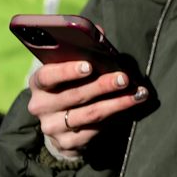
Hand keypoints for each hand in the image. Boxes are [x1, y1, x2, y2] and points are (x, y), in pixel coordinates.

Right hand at [28, 57, 149, 158]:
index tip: (89, 65)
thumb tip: (99, 32)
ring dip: (117, 103)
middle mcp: (41, 106)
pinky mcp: (66, 143)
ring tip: (138, 94)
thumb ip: (82, 50)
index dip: (67, 71)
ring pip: (89, 114)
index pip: (47, 76)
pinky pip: (94, 130)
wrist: (59, 125)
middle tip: (124, 78)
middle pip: (74, 96)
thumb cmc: (68, 85)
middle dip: (103, 85)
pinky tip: (128, 107)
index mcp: (38, 83)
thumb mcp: (68, 68)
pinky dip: (114, 118)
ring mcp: (52, 127)